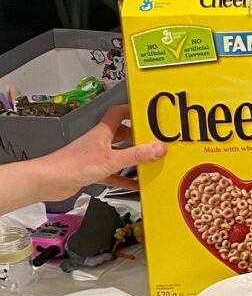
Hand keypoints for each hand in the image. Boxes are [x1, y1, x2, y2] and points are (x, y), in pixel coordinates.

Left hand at [43, 104, 165, 199]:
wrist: (50, 181)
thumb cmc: (71, 165)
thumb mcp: (112, 159)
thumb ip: (136, 155)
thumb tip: (158, 148)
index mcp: (102, 132)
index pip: (118, 113)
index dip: (132, 110)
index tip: (147, 113)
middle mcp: (99, 142)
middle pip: (122, 134)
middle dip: (137, 137)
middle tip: (152, 141)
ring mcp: (96, 157)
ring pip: (119, 154)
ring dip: (132, 158)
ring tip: (147, 162)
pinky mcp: (93, 171)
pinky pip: (113, 174)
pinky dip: (124, 179)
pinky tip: (134, 184)